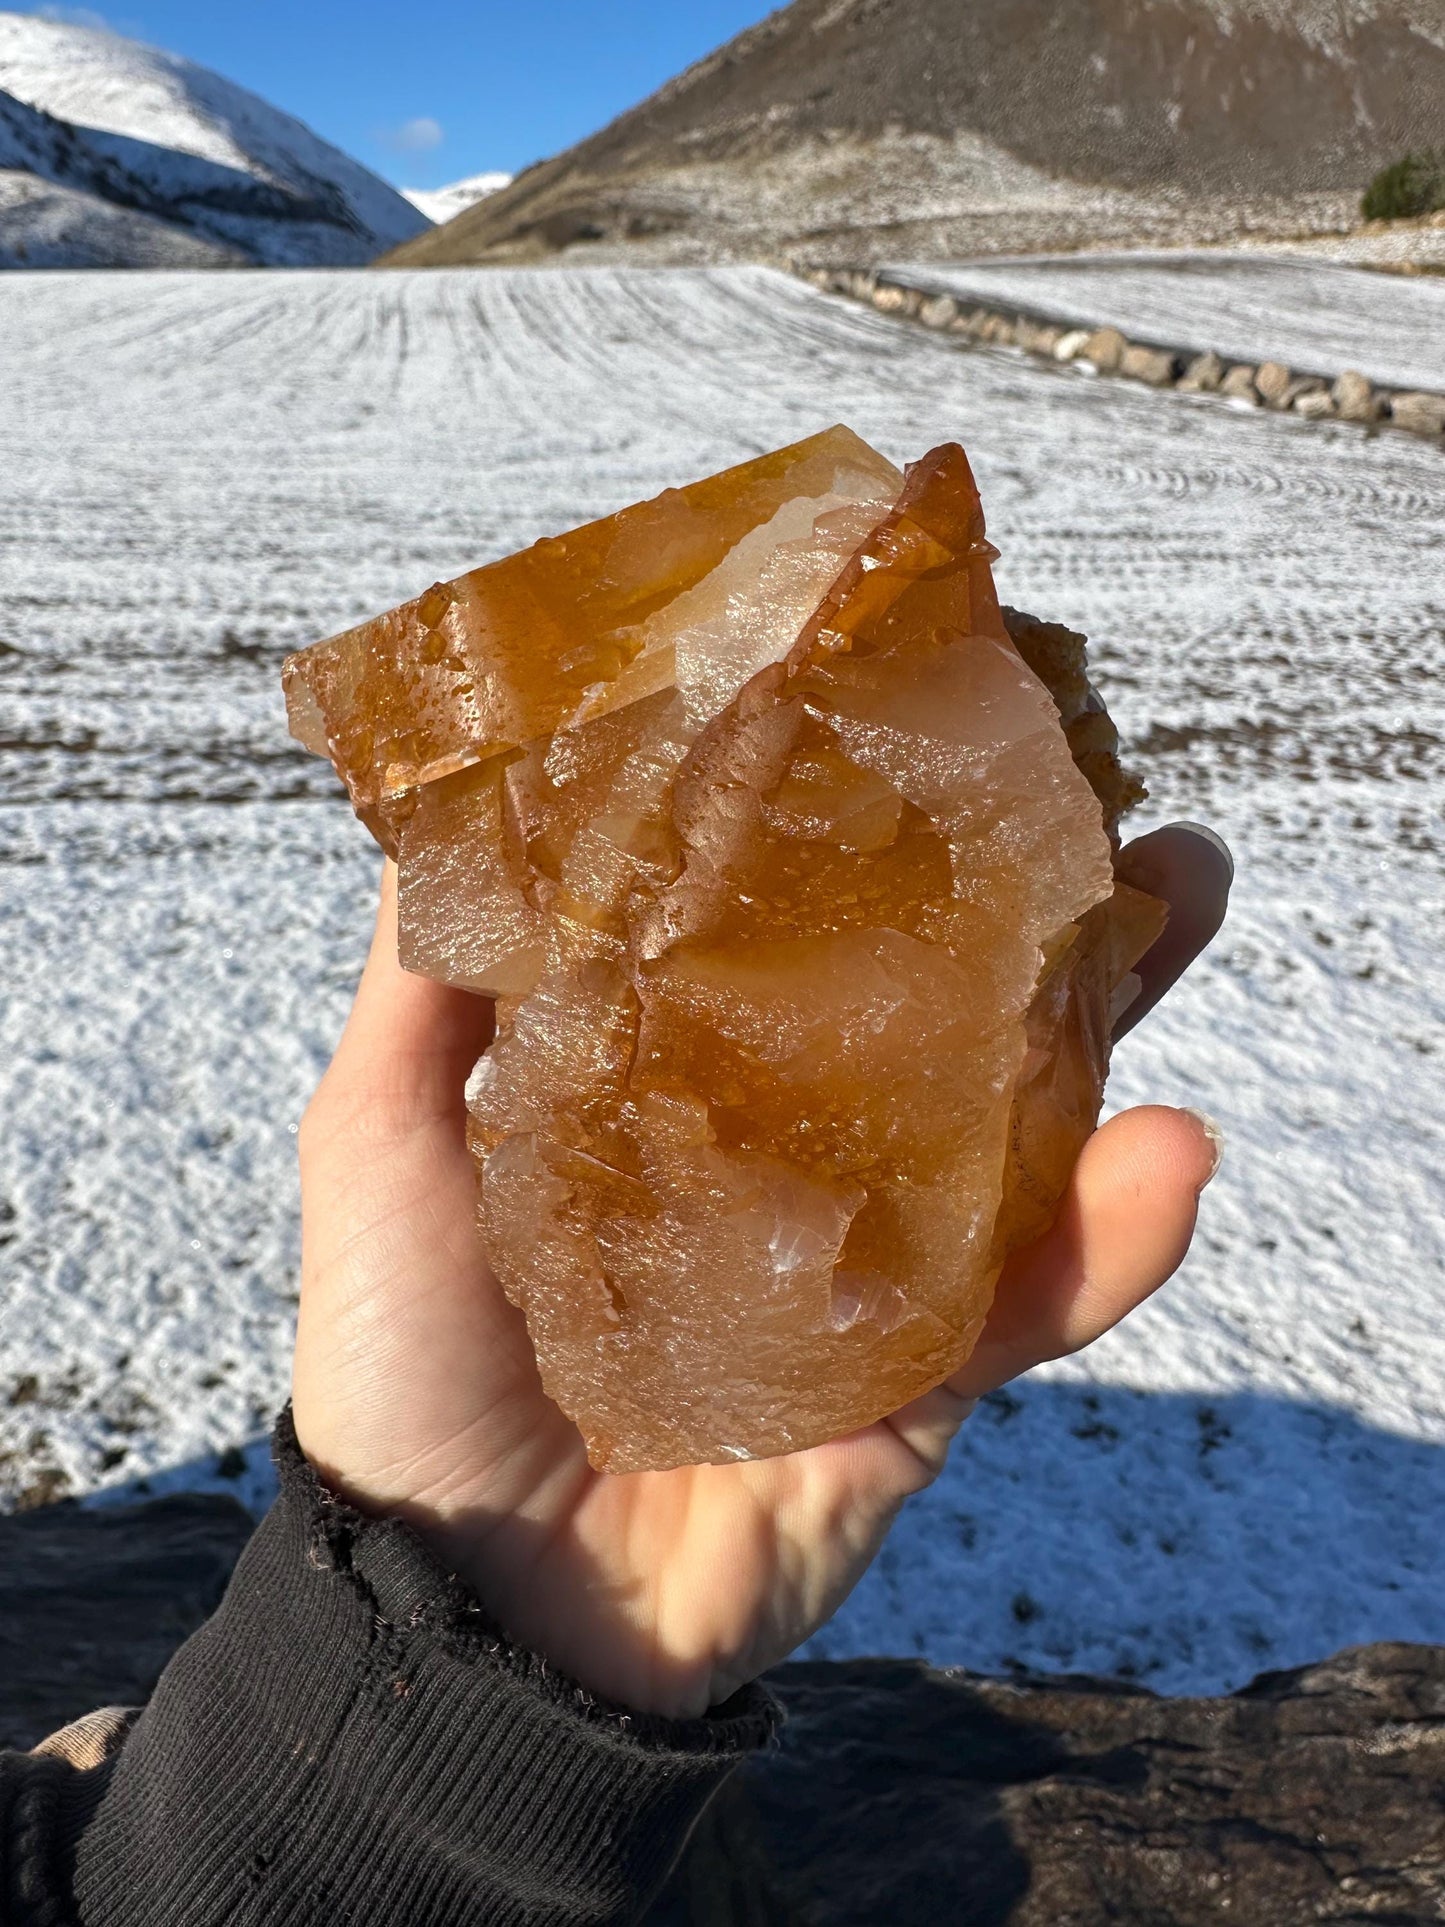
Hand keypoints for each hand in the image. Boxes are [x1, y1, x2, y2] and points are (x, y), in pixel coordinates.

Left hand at [292, 824, 1230, 1718]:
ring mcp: (860, 1274)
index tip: (930, 732)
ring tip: (1192, 901)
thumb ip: (421, 991)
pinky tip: (1162, 1161)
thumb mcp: (384, 1142)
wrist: (462, 1610)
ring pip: (1015, 1135)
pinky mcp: (915, 1388)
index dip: (859, 850)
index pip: (786, 949)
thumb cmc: (400, 1359)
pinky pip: (1025, 1309)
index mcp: (667, 1096)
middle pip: (931, 1023)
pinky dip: (1101, 1243)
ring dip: (1114, 1026)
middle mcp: (780, 1165)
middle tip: (1127, 810)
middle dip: (1034, 919)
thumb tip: (441, 812)